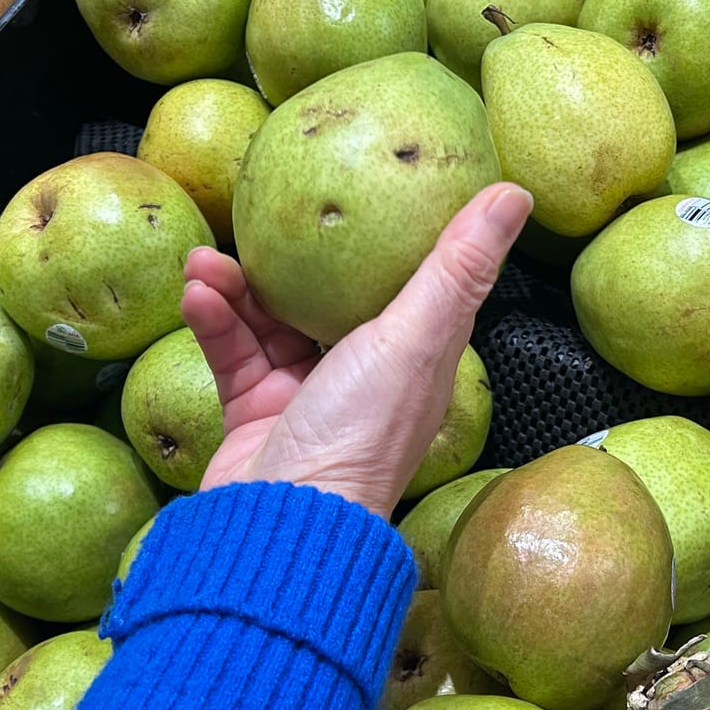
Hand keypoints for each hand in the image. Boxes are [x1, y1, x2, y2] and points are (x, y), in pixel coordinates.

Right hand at [180, 182, 531, 514]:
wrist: (283, 521)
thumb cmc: (361, 436)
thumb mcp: (416, 337)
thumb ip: (457, 265)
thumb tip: (514, 195)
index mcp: (413, 358)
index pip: (405, 282)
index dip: (382, 236)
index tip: (356, 187)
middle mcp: (363, 375)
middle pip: (325, 297)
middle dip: (288, 258)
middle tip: (257, 220)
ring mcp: (305, 395)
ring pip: (269, 320)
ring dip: (235, 286)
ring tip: (204, 260)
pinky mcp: (255, 413)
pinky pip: (232, 352)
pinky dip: (213, 321)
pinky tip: (195, 293)